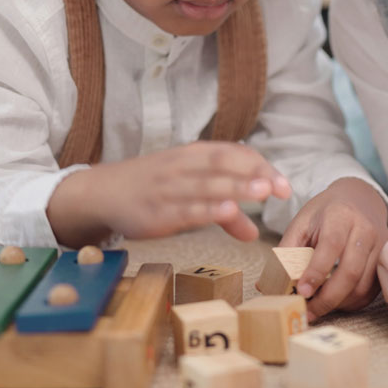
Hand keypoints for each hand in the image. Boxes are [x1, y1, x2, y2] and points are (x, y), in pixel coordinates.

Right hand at [48, 141, 291, 246]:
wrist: (103, 192)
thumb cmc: (154, 188)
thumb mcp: (190, 190)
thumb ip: (226, 211)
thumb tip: (255, 233)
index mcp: (194, 155)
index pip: (235, 154)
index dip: (261, 166)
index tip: (285, 185)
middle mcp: (183, 166)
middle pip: (224, 165)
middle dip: (254, 174)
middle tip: (281, 187)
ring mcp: (168, 188)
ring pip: (206, 184)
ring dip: (236, 187)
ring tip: (262, 192)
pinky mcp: (155, 211)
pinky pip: (184, 208)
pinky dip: (206, 208)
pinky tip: (226, 210)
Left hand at [279, 177, 387, 320]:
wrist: (360, 198)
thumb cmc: (327, 212)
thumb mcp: (302, 221)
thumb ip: (288, 248)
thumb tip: (272, 283)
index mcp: (340, 216)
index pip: (331, 246)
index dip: (316, 272)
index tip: (301, 292)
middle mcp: (365, 230)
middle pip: (350, 272)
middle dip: (327, 298)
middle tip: (308, 312)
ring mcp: (380, 246)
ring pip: (362, 286)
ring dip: (339, 304)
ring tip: (318, 308)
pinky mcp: (385, 261)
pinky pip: (370, 290)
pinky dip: (352, 303)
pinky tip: (336, 302)